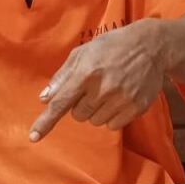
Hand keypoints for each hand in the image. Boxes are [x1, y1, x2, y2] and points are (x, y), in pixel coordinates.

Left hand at [30, 19, 166, 141]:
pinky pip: (113, 125)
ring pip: (95, 122)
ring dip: (97, 110)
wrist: (151, 46)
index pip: (60, 103)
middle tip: (94, 86)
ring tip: (109, 90)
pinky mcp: (135, 108)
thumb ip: (62, 76)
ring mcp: (121, 99)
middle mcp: (102, 88)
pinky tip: (120, 97)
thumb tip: (45, 98)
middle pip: (78, 115)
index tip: (33, 137)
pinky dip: (112, 116)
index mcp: (85, 73)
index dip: (45, 122)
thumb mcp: (83, 52)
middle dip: (81, 104)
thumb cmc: (111, 47)